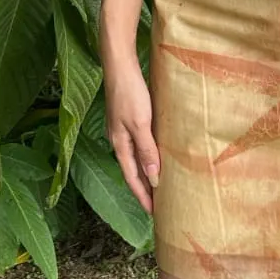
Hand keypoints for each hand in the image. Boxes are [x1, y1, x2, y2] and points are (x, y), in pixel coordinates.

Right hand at [103, 54, 159, 213]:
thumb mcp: (140, 124)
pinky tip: (156, 153)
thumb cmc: (129, 93)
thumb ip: (146, 150)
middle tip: (159, 205)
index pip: (132, 178)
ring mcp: (122, 128)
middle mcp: (119, 139)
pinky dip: (147, 154)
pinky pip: (139, 143)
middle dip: (144, 188)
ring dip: (147, 172)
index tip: (154, 214)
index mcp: (119, 145)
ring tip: (160, 184)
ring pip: (136, 157)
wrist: (120, 65)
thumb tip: (153, 179)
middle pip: (133, 170)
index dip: (143, 196)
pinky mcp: (129, 117)